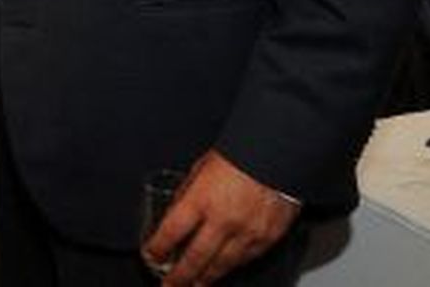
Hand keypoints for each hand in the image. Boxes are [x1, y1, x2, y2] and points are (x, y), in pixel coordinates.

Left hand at [143, 150, 299, 284]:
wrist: (278, 154)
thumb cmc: (239, 156)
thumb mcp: (201, 168)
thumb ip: (188, 192)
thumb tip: (175, 211)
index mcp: (201, 199)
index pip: (172, 232)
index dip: (158, 247)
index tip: (151, 255)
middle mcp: (222, 220)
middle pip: (194, 258)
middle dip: (179, 276)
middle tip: (168, 286)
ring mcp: (246, 233)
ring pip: (221, 266)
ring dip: (204, 279)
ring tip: (193, 286)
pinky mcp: (266, 239)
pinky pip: (244, 260)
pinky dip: (230, 268)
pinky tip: (220, 272)